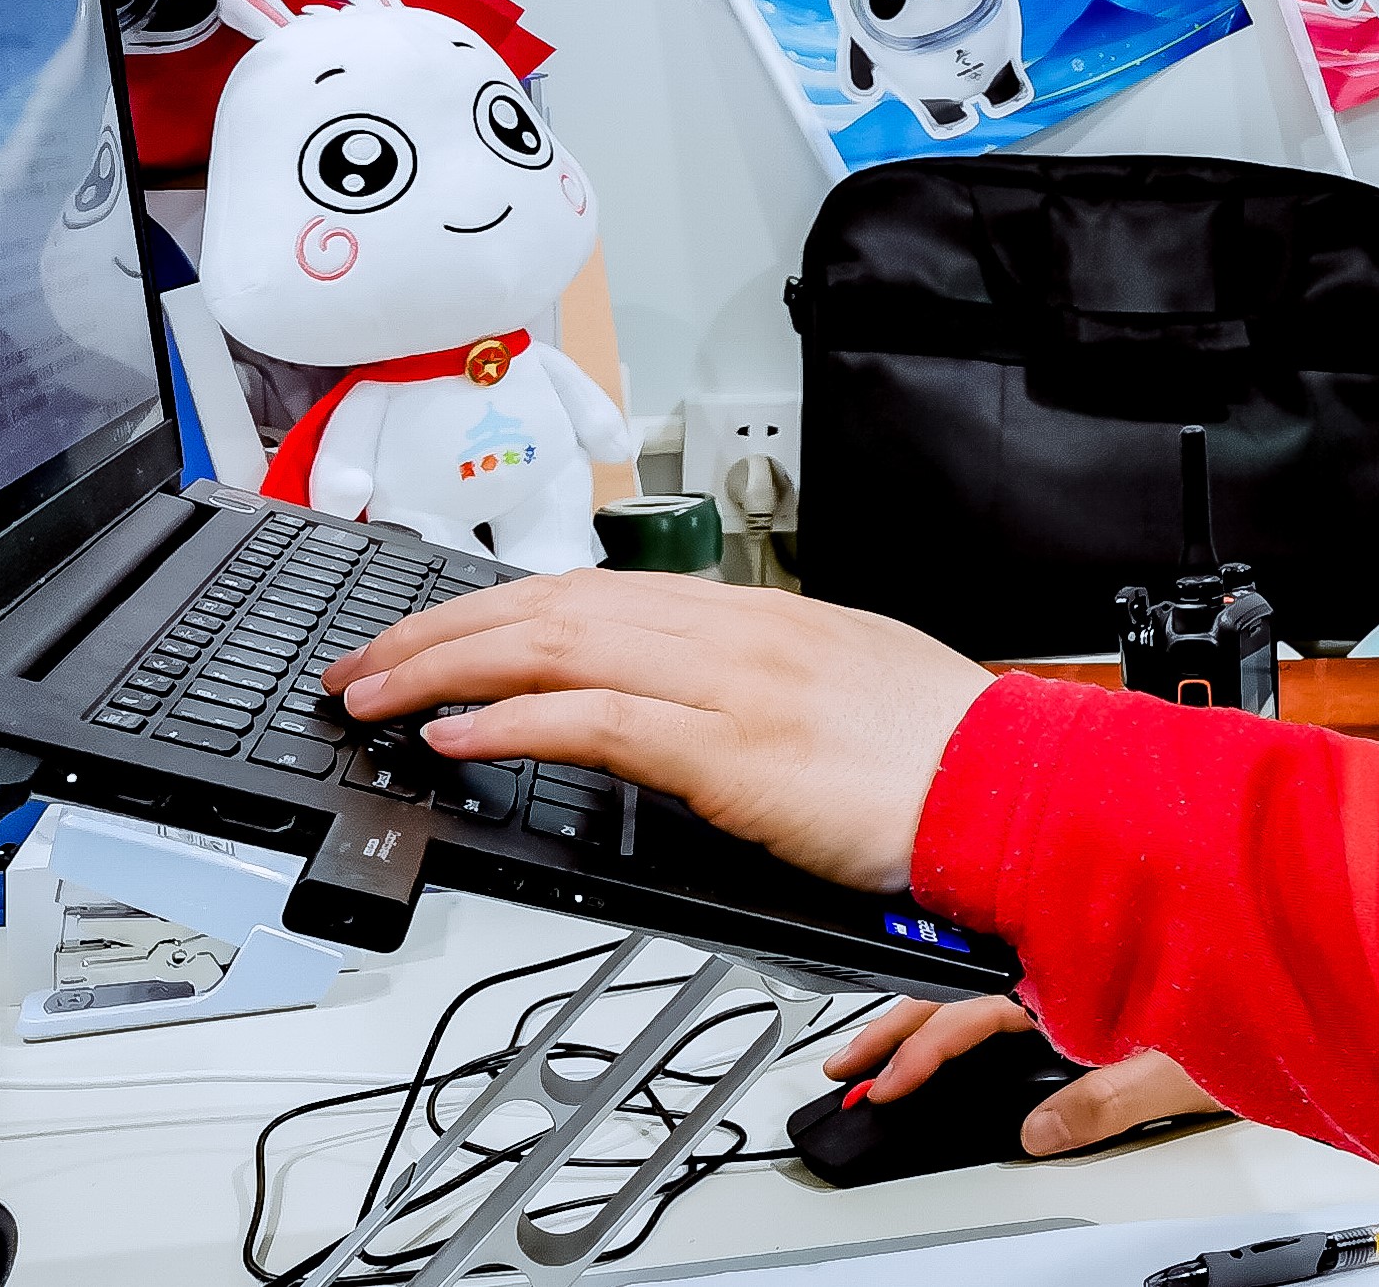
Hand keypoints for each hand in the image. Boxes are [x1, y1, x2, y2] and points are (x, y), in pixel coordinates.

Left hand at [320, 570, 993, 891]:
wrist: (1011, 788)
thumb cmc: (941, 756)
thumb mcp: (840, 685)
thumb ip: (754, 681)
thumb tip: (680, 699)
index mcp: (759, 616)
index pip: (595, 589)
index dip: (496, 607)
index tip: (435, 633)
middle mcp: (735, 632)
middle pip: (553, 605)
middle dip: (442, 630)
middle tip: (366, 663)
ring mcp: (731, 684)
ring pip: (556, 647)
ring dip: (448, 668)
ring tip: (378, 694)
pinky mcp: (731, 750)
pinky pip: (597, 722)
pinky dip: (513, 722)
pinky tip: (456, 736)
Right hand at [824, 998, 1221, 1155]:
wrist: (1299, 982)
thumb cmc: (1253, 1001)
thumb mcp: (1173, 1066)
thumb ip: (1100, 1102)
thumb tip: (1037, 1134)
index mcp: (1076, 973)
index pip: (974, 1011)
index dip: (922, 1050)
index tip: (883, 1083)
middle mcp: (1070, 964)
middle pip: (962, 995)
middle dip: (897, 1031)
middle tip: (846, 1070)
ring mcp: (1078, 974)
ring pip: (980, 993)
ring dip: (923, 1023)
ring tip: (876, 1056)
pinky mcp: (1091, 990)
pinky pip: (1009, 999)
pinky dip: (965, 1021)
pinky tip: (949, 1039)